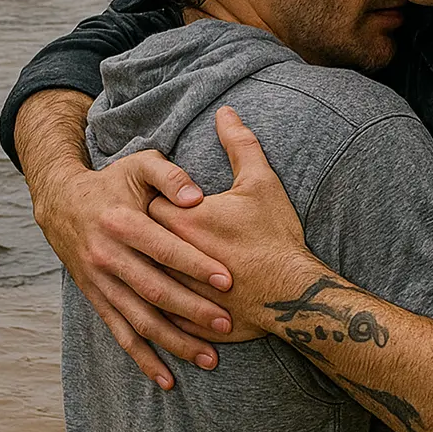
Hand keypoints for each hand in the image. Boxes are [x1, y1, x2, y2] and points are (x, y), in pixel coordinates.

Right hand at [32, 148, 236, 388]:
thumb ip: (170, 175)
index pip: (163, 248)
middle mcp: (107, 256)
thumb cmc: (113, 182)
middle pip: (154, 290)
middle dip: (192, 310)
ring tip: (209, 358)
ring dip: (174, 342)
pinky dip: (143, 358)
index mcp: (121, 222)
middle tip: (227, 323)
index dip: (195, 265)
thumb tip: (198, 197)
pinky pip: (120, 334)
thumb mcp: (140, 165)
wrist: (60, 203)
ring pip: (139, 319)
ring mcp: (100, 283)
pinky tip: (167, 379)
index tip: (228, 280)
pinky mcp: (97, 299)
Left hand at [149, 106, 315, 333]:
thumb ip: (239, 144)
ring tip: (151, 265)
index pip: (148, 204)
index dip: (155, 201)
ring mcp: (176, 290)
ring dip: (147, 271)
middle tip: (148, 231)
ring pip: (145, 278)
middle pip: (140, 241)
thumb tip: (225, 113)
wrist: (293, 292)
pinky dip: (158, 305)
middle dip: (144, 236)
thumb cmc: (274, 236)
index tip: (163, 201)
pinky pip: (160, 311)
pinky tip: (161, 301)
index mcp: (182, 220)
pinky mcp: (185, 318)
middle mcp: (171, 256)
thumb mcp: (261, 182)